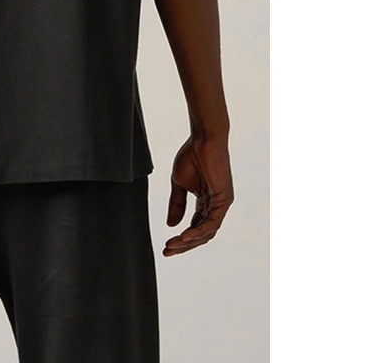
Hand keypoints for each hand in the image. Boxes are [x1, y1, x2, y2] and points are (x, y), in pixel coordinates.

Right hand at [163, 135, 233, 256]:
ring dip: (189, 241)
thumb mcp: (179, 184)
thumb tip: (171, 225)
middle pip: (201, 234)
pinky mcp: (224, 200)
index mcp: (205, 202)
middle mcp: (215, 206)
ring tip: (172, 245)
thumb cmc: (191, 156)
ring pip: (207, 232)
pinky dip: (198, 231)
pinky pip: (212, 222)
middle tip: (167, 251)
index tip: (166, 246)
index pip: (195, 227)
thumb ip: (176, 204)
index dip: (181, 238)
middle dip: (184, 245)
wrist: (202, 139)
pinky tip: (184, 235)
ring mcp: (221, 204)